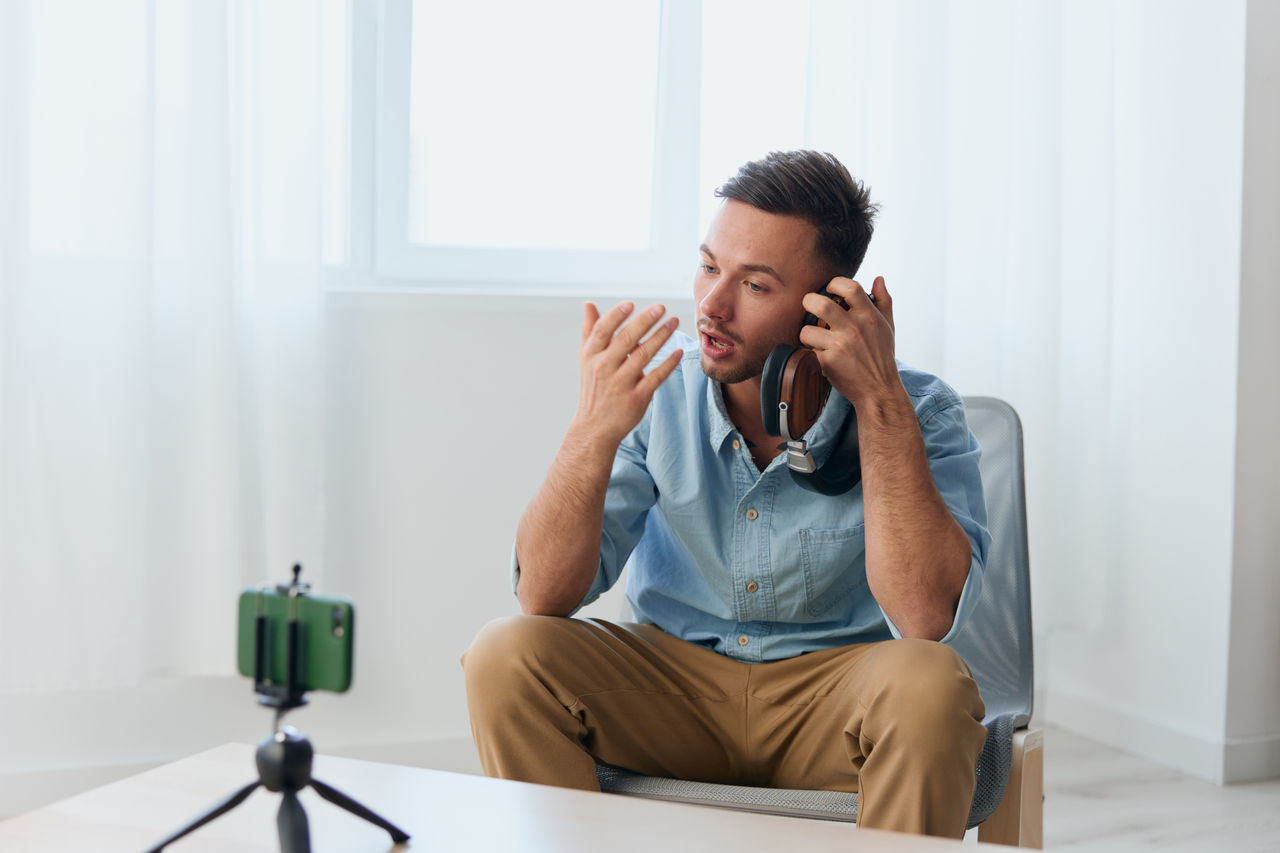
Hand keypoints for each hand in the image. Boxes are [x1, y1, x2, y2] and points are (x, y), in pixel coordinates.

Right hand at [573, 301, 682, 445]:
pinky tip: (679, 351)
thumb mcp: (586, 360)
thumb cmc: (593, 388)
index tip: (631, 304)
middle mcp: (604, 368)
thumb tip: (588, 304)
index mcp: (591, 356)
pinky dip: (668, 363)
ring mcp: (620, 384)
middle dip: (645, 321)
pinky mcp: (636, 398)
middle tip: (661, 307)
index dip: (616, 316)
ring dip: (660, 336)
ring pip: (643, 355)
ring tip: (674, 322)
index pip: (603, 331)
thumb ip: (590, 331)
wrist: (594, 427)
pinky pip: (655, 377)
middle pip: (626, 340)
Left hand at [798, 276, 899, 409]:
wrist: (878, 389)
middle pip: (821, 304)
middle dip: (808, 302)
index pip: (850, 288)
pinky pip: (808, 350)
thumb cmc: (882, 357)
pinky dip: (810, 351)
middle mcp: (854, 329)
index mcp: (869, 316)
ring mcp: (840, 346)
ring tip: (813, 337)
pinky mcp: (828, 362)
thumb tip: (878, 279)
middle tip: (809, 306)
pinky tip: (819, 355)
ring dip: (806, 333)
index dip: (835, 284)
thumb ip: (883, 301)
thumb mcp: (887, 327)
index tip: (830, 290)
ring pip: (808, 329)